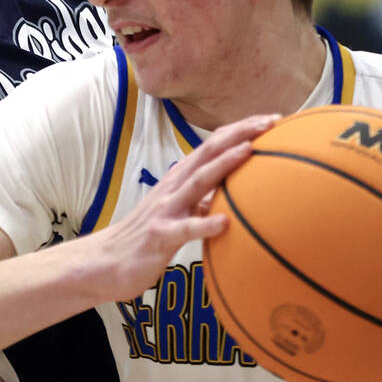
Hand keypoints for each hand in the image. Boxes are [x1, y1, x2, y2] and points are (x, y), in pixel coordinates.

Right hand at [81, 113, 279, 301]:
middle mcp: (174, 186)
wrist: (107, 261)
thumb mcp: (181, 212)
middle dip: (240, 134)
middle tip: (271, 122)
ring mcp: (166, 208)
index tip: (273, 120)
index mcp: (181, 178)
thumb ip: (204, 199)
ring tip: (249, 150)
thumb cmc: (149, 236)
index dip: (242, 130)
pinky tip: (224, 223)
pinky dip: (204, 223)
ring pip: (198, 181)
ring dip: (224, 164)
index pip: (214, 145)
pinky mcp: (160, 235)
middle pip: (209, 152)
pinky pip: (184, 228)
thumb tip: (236, 193)